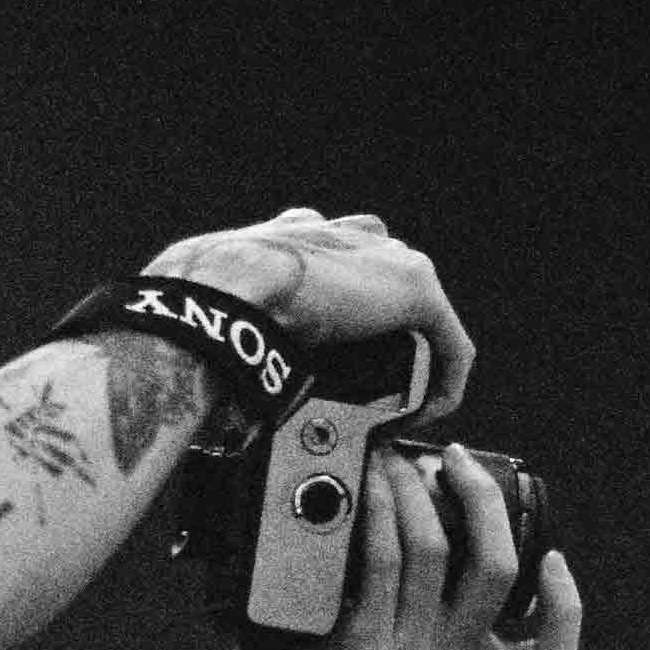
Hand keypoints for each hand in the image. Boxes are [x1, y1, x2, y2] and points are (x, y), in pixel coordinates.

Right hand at [146, 209, 472, 420]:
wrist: (224, 288)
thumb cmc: (199, 299)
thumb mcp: (211, 307)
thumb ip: (223, 322)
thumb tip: (205, 368)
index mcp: (299, 237)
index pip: (335, 267)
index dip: (340, 319)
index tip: (328, 363)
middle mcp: (346, 236)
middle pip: (384, 290)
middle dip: (379, 340)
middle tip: (365, 392)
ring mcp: (385, 258)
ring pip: (418, 318)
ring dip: (412, 364)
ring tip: (395, 409)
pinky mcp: (415, 289)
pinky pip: (450, 344)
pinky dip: (444, 383)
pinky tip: (426, 413)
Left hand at [247, 444, 582, 649]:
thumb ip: (436, 619)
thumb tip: (446, 525)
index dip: (566, 612)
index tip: (552, 562)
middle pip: (493, 568)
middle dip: (481, 497)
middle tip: (461, 462)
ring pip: (432, 550)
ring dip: (414, 489)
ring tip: (397, 461)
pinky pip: (382, 559)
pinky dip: (381, 510)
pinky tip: (374, 489)